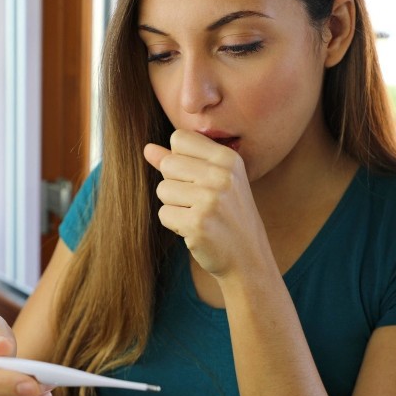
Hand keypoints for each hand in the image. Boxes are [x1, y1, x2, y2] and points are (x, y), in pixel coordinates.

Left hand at [143, 129, 270, 277]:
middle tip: (199, 201)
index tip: (199, 178)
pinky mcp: (198, 224)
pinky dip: (175, 224)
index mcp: (228, 158)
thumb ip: (179, 161)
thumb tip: (147, 148)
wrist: (248, 257)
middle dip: (175, 184)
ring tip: (199, 215)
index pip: (179, 138)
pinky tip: (196, 229)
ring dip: (174, 206)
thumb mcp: (212, 180)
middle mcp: (221, 176)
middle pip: (168, 164)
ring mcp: (210, 200)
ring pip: (163, 190)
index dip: (180, 160)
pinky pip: (164, 214)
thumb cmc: (227, 214)